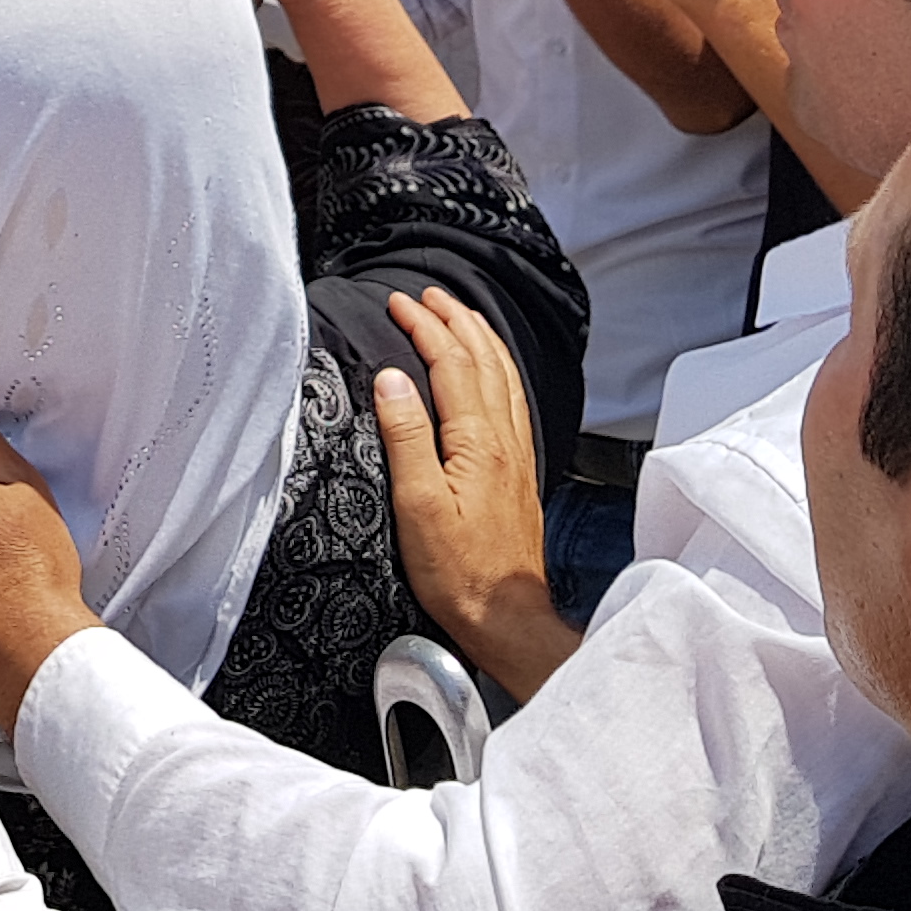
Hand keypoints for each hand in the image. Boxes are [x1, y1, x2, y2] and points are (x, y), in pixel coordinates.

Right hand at [374, 285, 573, 702]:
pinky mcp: (518, 473)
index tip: (399, 302)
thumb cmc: (459, 572)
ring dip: (480, 338)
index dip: (425, 326)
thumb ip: (406, 436)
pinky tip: (492, 374)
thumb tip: (392, 378)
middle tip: (429, 295)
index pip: (450, 363)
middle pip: (484, 359)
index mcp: (477, 441)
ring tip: (461, 316)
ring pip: (504, 376)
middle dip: (455, 319)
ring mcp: (516, 455)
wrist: (505, 615)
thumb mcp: (417, 505)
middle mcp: (504, 440)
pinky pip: (513, 400)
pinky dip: (498, 369)